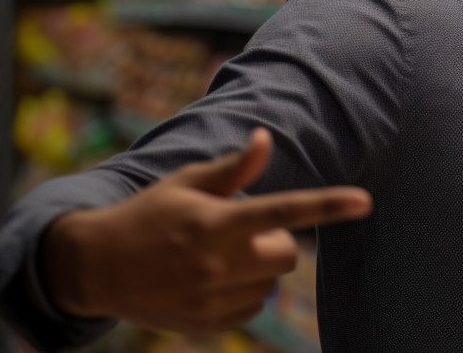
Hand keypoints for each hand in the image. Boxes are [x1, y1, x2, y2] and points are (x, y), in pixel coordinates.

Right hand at [40, 128, 371, 333]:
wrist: (97, 267)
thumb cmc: (150, 214)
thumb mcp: (187, 183)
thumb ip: (233, 168)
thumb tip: (265, 138)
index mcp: (215, 221)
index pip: (283, 211)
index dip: (328, 205)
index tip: (365, 201)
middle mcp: (216, 263)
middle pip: (286, 253)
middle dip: (276, 240)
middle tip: (241, 231)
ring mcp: (210, 298)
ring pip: (272, 284)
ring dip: (258, 268)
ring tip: (218, 256)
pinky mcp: (205, 324)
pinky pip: (253, 308)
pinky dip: (244, 293)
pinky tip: (211, 280)